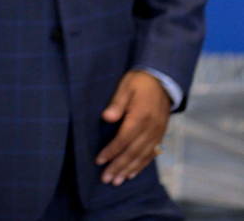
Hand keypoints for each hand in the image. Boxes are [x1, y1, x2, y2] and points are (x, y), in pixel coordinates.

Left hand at [96, 70, 171, 185]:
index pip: (123, 139)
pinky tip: (132, 173)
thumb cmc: (139, 82)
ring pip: (142, 156)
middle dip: (119, 167)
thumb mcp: (125, 87)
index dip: (111, 151)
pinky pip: (152, 154)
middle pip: (133, 152)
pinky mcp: (161, 135)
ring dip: (129, 170)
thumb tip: (106, 117)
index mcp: (140, 116)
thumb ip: (116, 103)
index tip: (99, 161)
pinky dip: (141, 165)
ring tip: (117, 181)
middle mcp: (151, 128)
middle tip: (106, 179)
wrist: (163, 80)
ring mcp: (158, 133)